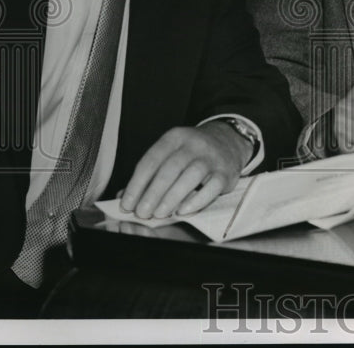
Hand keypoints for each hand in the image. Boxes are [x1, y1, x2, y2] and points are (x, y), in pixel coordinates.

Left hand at [119, 122, 249, 218]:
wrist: (229, 141)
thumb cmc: (192, 153)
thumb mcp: (170, 153)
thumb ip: (149, 174)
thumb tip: (125, 197)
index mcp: (175, 138)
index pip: (151, 160)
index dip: (136, 184)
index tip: (127, 204)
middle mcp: (194, 144)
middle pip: (170, 168)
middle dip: (153, 193)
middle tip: (142, 213)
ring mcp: (211, 157)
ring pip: (191, 176)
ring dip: (172, 197)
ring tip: (159, 214)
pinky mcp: (226, 172)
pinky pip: (212, 187)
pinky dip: (197, 200)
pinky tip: (183, 210)